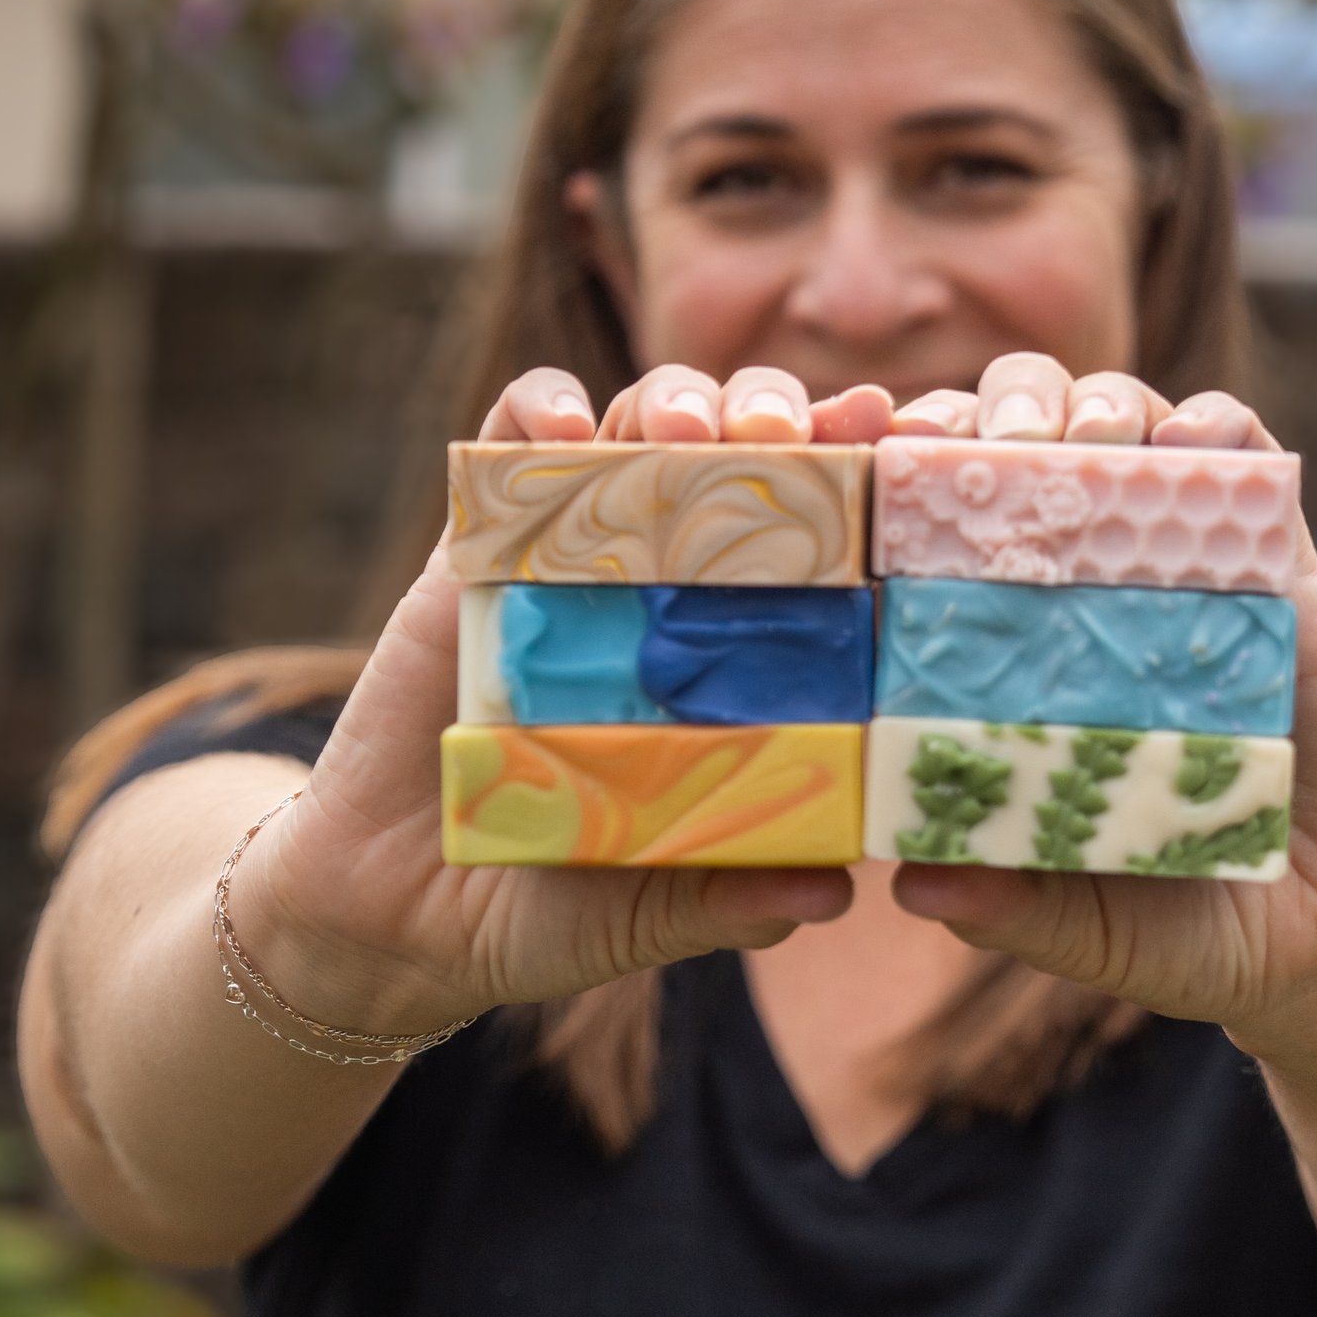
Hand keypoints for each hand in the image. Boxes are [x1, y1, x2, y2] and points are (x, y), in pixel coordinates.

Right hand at [233, 366, 882, 1040]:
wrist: (396, 916)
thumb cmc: (547, 906)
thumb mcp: (647, 909)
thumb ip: (728, 895)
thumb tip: (840, 893)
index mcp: (741, 653)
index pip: (830, 536)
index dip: (876, 482)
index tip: (919, 452)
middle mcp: (670, 585)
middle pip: (747, 451)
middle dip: (790, 417)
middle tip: (812, 434)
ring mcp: (575, 553)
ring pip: (642, 421)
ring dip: (678, 401)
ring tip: (693, 433)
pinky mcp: (476, 546)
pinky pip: (510, 441)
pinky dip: (540, 406)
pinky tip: (564, 427)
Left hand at [883, 362, 1316, 1075]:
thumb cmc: (1188, 931)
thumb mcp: (1092, 929)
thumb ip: (1012, 906)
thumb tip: (911, 884)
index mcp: (1009, 659)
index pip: (928, 535)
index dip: (886, 476)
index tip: (852, 459)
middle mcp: (1084, 597)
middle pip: (1014, 449)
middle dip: (978, 415)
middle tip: (969, 448)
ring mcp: (1182, 575)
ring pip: (1121, 428)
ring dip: (1086, 403)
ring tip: (1071, 438)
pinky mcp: (1283, 575)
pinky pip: (1246, 466)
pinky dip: (1215, 430)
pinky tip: (1187, 445)